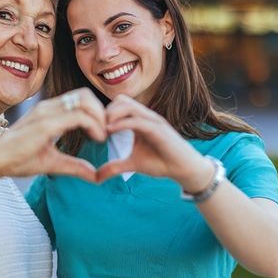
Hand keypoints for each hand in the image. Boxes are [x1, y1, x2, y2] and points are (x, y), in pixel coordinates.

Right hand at [0, 88, 105, 181]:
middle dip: (101, 111)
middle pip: (85, 94)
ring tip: (102, 136)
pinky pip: (78, 116)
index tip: (102, 132)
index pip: (80, 99)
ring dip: (100, 117)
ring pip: (85, 101)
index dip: (96, 112)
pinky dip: (93, 125)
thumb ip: (74, 166)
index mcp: (49, 112)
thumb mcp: (53, 162)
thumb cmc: (17, 160)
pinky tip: (97, 139)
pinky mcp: (46, 123)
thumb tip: (95, 175)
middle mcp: (49, 107)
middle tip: (105, 132)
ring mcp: (47, 112)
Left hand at [97, 95, 212, 190]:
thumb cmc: (161, 163)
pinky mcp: (158, 129)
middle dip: (105, 111)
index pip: (118, 105)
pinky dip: (121, 124)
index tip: (93, 128)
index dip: (104, 113)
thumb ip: (115, 167)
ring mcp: (152, 121)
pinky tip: (109, 132)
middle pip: (121, 100)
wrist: (184, 169)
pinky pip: (137, 120)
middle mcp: (146, 117)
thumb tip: (96, 177)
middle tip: (95, 128)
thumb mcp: (132, 164)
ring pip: (128, 105)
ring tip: (101, 130)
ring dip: (111, 114)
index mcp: (139, 121)